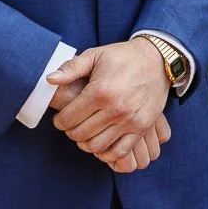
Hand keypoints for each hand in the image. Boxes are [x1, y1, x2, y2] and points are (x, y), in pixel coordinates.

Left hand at [49, 41, 171, 166]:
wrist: (158, 60)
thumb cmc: (123, 57)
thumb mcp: (95, 55)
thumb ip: (71, 68)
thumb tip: (50, 79)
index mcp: (100, 91)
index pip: (69, 118)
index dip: (59, 121)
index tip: (60, 119)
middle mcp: (115, 108)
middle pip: (80, 134)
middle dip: (70, 132)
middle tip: (71, 125)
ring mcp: (130, 120)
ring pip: (97, 145)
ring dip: (85, 143)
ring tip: (84, 133)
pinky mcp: (141, 127)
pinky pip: (120, 151)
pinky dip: (106, 153)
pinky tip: (101, 143)